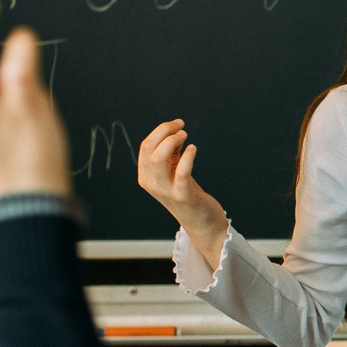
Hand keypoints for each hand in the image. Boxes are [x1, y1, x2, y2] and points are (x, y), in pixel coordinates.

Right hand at [136, 117, 228, 266]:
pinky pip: (181, 172)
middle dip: (164, 131)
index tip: (177, 124)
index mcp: (146, 176)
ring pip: (157, 159)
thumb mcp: (174, 171)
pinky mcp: (183, 196)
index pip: (145, 147)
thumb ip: (172, 153)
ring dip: (171, 141)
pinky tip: (193, 148)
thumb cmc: (188, 193)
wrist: (201, 222)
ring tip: (185, 135)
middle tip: (181, 126)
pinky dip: (187, 156)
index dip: (160, 130)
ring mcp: (165, 191)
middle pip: (149, 149)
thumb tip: (174, 131)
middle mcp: (151, 184)